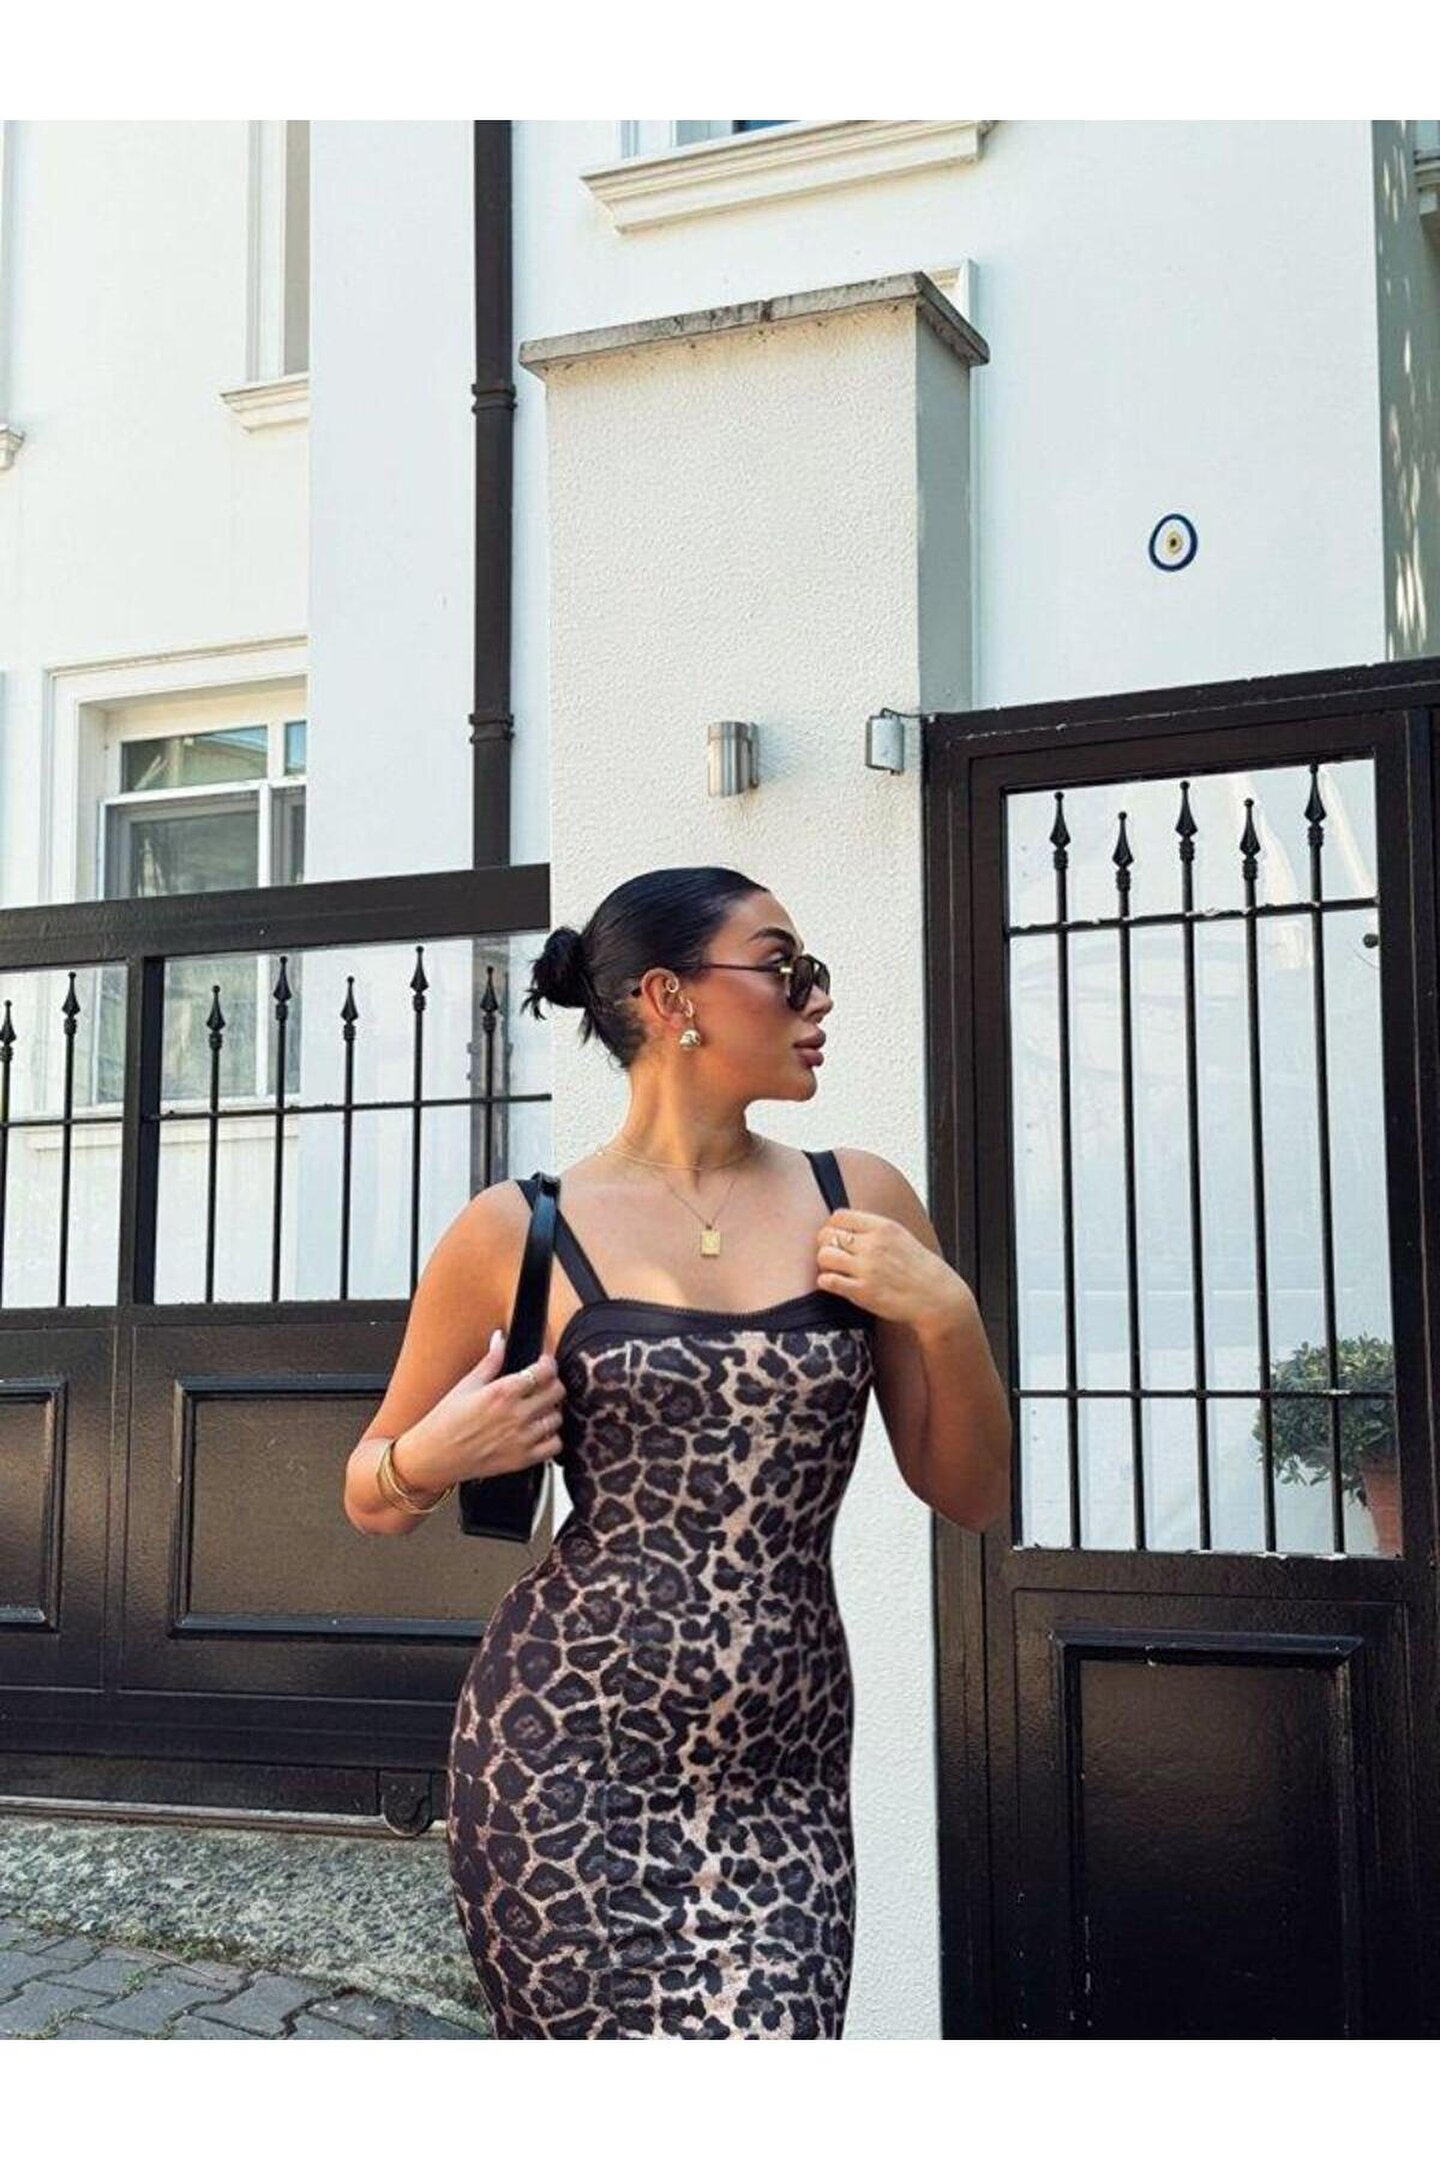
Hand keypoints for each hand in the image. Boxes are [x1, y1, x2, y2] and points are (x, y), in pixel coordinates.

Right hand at [400, 1329, 567, 1486]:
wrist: (433, 1456)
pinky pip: (554, 1446)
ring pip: (558, 1417)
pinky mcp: (522, 1459)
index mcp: (503, 1392)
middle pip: (557, 1392)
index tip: (544, 1364)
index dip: (548, 1364)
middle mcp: (516, 1414)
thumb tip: (500, 1338)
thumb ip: (490, 1360)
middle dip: (552, 1384)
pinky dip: (551, 1438)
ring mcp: (521, 1438)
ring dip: (551, 1411)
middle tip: (542, 1385)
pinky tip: (538, 1433)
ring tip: (538, 1410)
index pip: (545, 1371)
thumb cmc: (445, 1421)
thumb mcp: (466, 1385)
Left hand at [815, 1208, 969, 1331]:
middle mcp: (873, 1245)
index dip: (832, 1226)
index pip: (839, 1216)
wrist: (937, 1297)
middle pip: (826, 1235)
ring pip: (824, 1256)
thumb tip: (845, 1225)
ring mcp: (867, 1269)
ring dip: (825, 1264)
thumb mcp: (901, 1236)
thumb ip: (874, 1229)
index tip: (836, 1236)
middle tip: (834, 1255)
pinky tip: (836, 1283)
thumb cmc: (919, 1269)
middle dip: (825, 1244)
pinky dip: (826, 1282)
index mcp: (883, 1227)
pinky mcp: (862, 1292)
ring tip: (835, 1270)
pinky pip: (828, 1281)